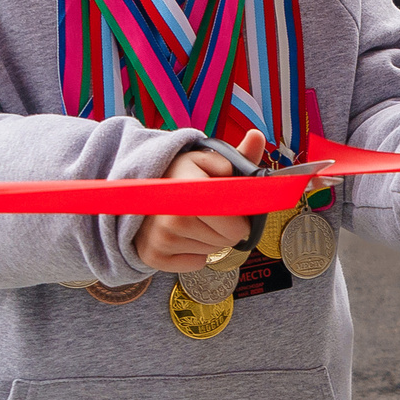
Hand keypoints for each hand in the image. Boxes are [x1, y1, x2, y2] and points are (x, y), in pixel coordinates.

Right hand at [135, 128, 262, 272]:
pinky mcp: (153, 256)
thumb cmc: (182, 178)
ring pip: (212, 251)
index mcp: (187, 186)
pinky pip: (196, 263)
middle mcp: (171, 214)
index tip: (237, 212)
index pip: (232, 220)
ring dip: (212, 240)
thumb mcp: (209, 160)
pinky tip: (184, 236)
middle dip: (228, 229)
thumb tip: (257, 136)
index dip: (240, 218)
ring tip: (196, 221)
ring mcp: (159, 237)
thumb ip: (239, 155)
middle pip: (226, 239)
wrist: (142, 195)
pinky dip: (196, 254)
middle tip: (214, 215)